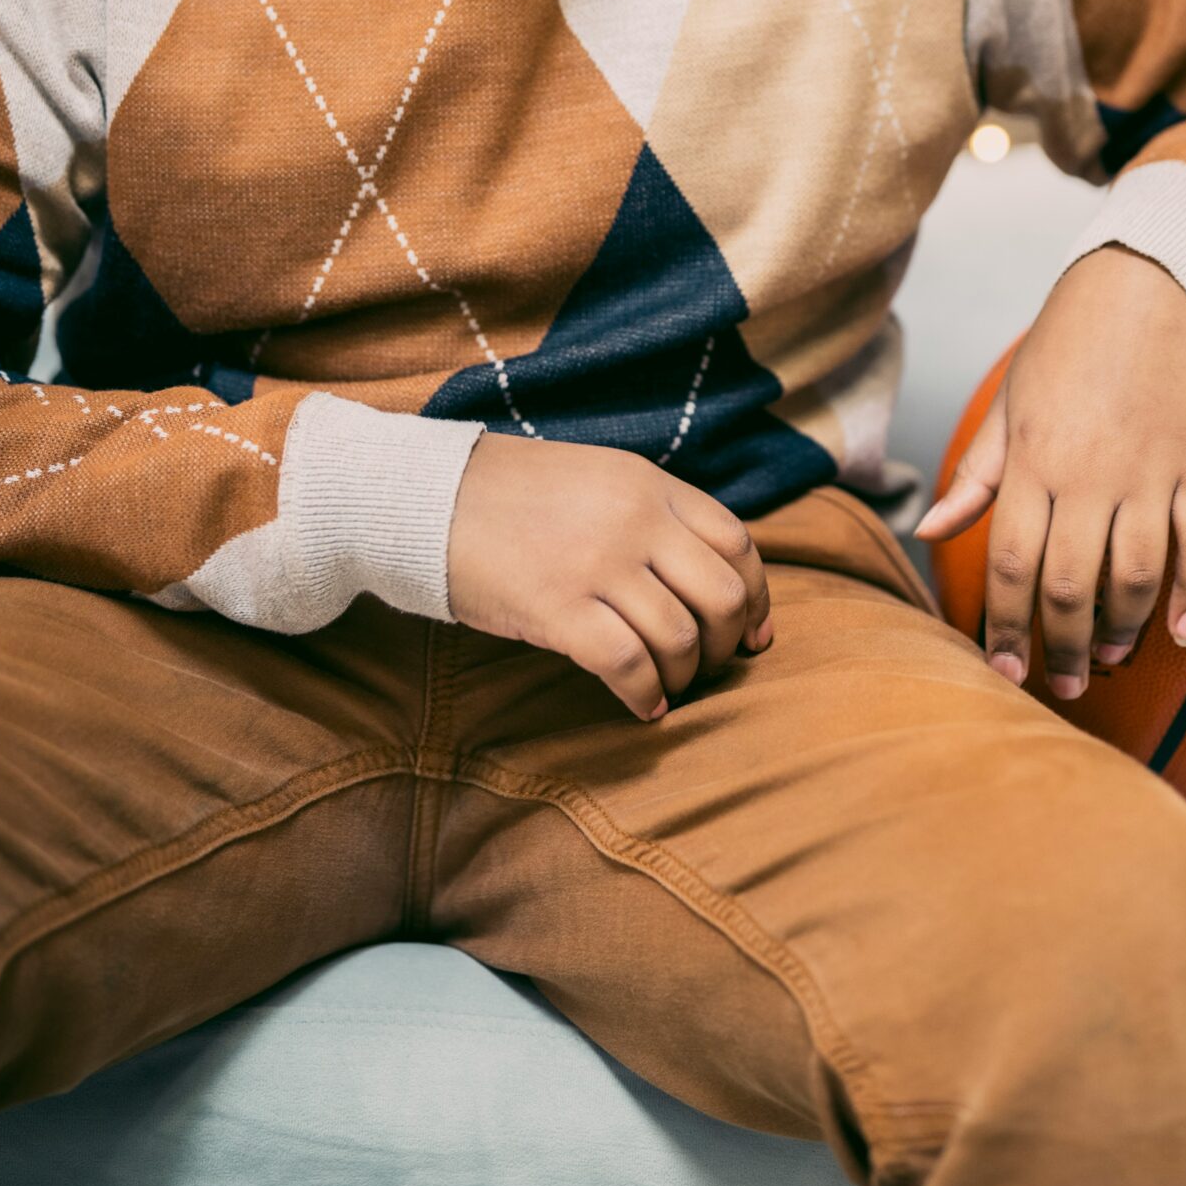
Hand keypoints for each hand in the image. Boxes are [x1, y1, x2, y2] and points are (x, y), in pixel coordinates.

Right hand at [446, 437, 773, 721]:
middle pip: (724, 595)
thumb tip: (707, 580)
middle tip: (710, 666)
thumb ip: (653, 516)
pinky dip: (645, 695)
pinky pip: (628, 664)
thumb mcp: (599, 479)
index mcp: (649, 486)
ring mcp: (598, 564)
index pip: (737, 543)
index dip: (758, 597)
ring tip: (667, 686)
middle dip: (728, 644)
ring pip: (681, 637)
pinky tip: (642, 706)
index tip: (755, 633)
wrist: (426, 496)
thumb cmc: (513, 495)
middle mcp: (635, 521)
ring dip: (684, 676)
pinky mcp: (557, 608)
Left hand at [913, 246, 1185, 699]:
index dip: (1005, 626)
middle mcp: (1090, 475)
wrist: (1151, 284)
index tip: (1003, 668)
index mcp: (1034, 461)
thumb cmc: (1069, 344)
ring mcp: (1150, 473)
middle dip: (1064, 647)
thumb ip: (976, 474)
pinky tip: (1181, 631)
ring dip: (1122, 629)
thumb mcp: (1009, 402)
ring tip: (1111, 659)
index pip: (1011, 563)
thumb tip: (931, 530)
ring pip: (1136, 575)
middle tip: (1063, 684)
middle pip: (1070, 585)